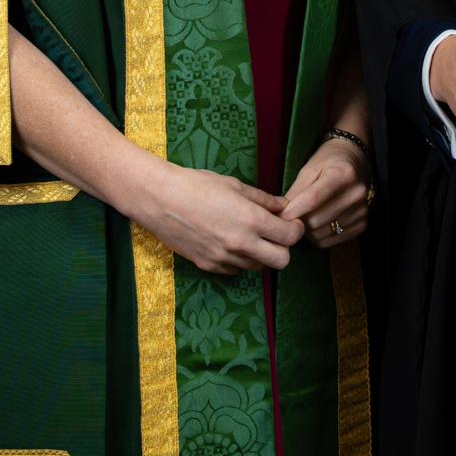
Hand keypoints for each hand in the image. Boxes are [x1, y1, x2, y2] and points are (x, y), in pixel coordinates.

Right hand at [132, 157, 304, 274]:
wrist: (159, 199)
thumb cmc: (196, 185)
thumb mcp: (234, 185)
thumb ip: (263, 200)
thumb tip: (284, 206)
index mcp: (250, 220)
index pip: (290, 237)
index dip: (296, 229)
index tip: (291, 222)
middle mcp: (240, 244)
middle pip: (282, 261)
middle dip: (284, 248)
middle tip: (276, 233)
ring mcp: (224, 258)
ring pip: (258, 267)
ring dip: (260, 254)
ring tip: (249, 235)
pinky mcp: (208, 266)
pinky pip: (235, 270)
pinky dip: (239, 260)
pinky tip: (229, 242)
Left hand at [281, 136, 372, 246]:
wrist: (355, 162)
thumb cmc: (329, 162)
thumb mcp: (309, 169)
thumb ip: (296, 191)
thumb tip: (281, 215)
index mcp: (343, 174)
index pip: (312, 199)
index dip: (292, 211)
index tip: (280, 215)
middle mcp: (356, 194)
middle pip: (316, 221)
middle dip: (299, 220)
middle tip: (293, 213)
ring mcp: (362, 211)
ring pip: (321, 234)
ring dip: (308, 230)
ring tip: (307, 216)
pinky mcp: (362, 225)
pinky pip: (331, 241)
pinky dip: (319, 236)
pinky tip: (319, 222)